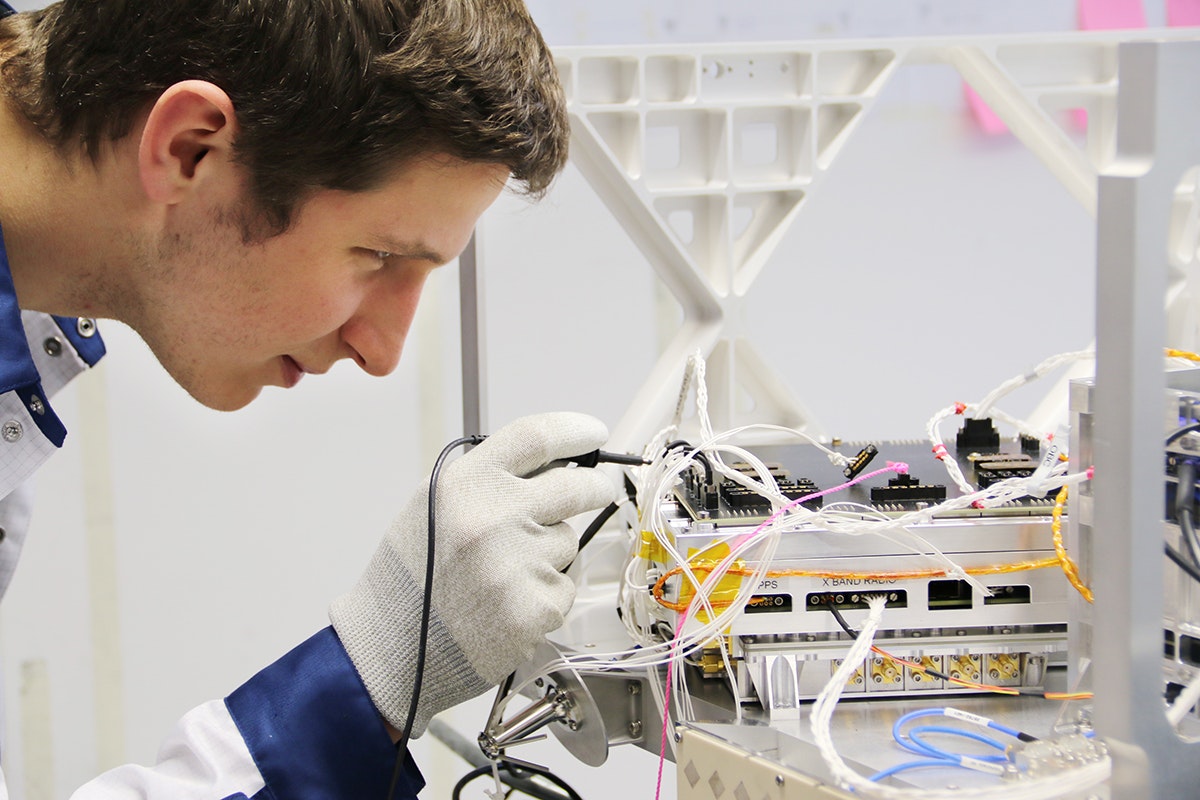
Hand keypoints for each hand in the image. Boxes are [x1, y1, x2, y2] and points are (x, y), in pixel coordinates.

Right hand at [330, 412, 614, 738]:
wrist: (390, 649)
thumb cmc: (411, 578)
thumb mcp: (434, 506)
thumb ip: (487, 480)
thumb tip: (548, 464)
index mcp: (465, 484)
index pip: (537, 437)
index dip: (574, 431)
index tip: (593, 434)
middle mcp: (493, 517)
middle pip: (574, 485)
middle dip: (594, 487)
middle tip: (596, 491)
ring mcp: (517, 564)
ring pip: (567, 541)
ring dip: (550, 552)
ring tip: (504, 575)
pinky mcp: (535, 607)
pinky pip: (563, 586)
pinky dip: (545, 593)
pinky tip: (508, 606)